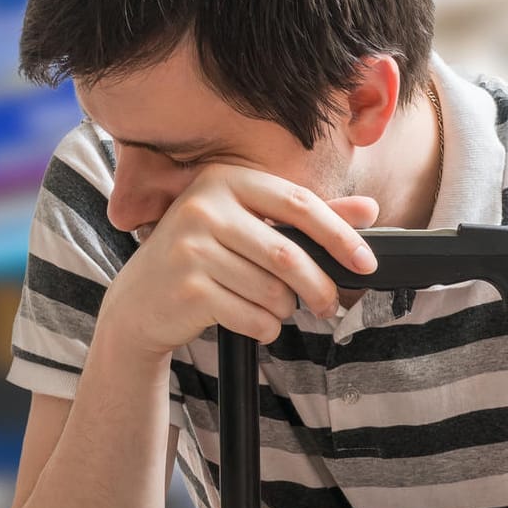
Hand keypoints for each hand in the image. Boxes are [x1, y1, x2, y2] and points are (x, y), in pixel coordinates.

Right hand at [103, 163, 379, 355]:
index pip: (298, 203)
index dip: (340, 235)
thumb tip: (369, 208)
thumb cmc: (201, 259)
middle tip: (330, 306)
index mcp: (223, 179)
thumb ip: (306, 217)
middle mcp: (203, 207)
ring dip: (284, 310)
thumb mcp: (248, 227)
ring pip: (272, 291)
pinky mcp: (187, 289)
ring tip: (272, 309)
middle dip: (319, 287)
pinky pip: (252, 317)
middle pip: (287, 255)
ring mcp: (191, 248)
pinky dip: (265, 328)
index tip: (366, 262)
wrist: (138, 302)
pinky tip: (253, 323)